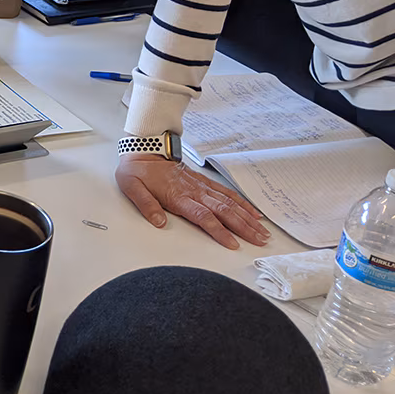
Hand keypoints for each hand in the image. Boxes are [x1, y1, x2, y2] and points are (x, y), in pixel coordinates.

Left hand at [115, 152, 270, 249]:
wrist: (144, 150)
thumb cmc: (138, 171)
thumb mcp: (132, 187)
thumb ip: (146, 205)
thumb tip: (158, 222)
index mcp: (178, 196)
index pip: (203, 216)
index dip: (219, 231)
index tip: (233, 243)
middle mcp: (194, 191)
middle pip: (223, 211)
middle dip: (243, 227)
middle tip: (259, 240)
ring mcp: (201, 186)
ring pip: (229, 203)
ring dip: (246, 217)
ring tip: (262, 231)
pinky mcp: (204, 182)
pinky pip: (226, 192)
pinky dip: (241, 202)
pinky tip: (253, 212)